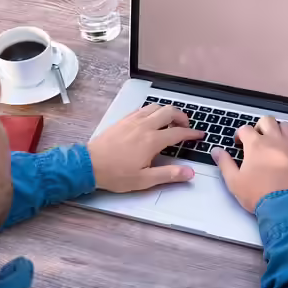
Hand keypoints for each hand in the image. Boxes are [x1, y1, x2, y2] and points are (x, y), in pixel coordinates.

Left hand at [88, 104, 204, 191]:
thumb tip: (189, 173)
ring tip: (170, 122)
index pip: (178, 132)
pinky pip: (142, 109)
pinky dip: (152, 111)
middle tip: (186, 126)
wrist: (89, 165)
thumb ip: (169, 175)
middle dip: (182, 116)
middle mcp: (144, 126)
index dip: (191, 133)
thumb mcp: (144, 180)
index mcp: (152, 141)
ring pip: (155, 107)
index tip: (199, 135)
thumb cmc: (116, 174)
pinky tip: (151, 120)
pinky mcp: (123, 120)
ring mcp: (132, 121)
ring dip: (167, 111)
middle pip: (169, 111)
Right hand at [212, 116, 287, 212]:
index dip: (240, 134)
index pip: (245, 129)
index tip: (240, 142)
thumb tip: (216, 151)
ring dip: (277, 129)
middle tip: (257, 138)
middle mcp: (274, 140)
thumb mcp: (234, 181)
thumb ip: (224, 163)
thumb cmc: (259, 194)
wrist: (284, 206)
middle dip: (259, 126)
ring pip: (285, 125)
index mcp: (255, 145)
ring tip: (273, 140)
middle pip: (267, 120)